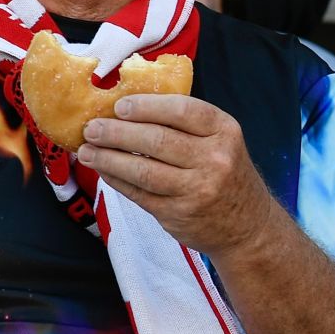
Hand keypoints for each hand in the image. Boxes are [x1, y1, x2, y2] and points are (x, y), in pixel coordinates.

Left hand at [76, 93, 277, 257]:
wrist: (248, 227)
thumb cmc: (227, 175)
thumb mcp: (222, 142)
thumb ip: (187, 126)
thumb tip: (128, 110)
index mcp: (225, 132)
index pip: (182, 110)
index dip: (146, 107)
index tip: (119, 106)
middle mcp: (215, 159)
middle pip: (157, 141)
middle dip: (117, 133)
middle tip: (92, 128)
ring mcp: (198, 189)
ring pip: (143, 170)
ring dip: (108, 159)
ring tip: (86, 150)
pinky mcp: (179, 213)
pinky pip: (139, 194)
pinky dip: (117, 181)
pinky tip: (104, 171)